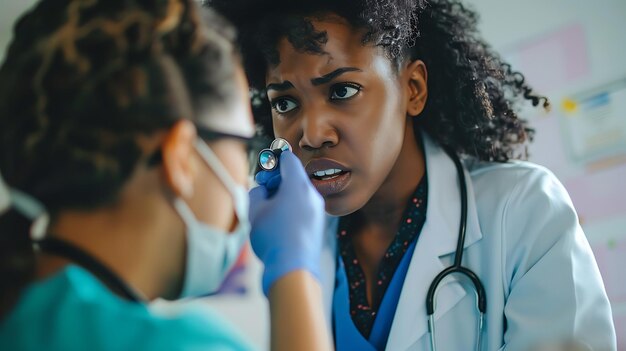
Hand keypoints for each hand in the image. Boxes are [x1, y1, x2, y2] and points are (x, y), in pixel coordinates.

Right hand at [249, 151, 324, 294]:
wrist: (292, 270)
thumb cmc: (273, 238)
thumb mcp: (255, 210)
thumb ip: (257, 192)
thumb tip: (262, 192)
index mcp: (298, 185)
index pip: (289, 160)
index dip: (273, 161)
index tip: (263, 169)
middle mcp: (312, 195)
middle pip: (294, 177)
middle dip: (276, 180)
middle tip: (260, 188)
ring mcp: (317, 211)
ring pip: (298, 194)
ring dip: (282, 195)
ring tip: (265, 209)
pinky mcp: (316, 226)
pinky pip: (302, 208)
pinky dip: (290, 208)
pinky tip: (276, 222)